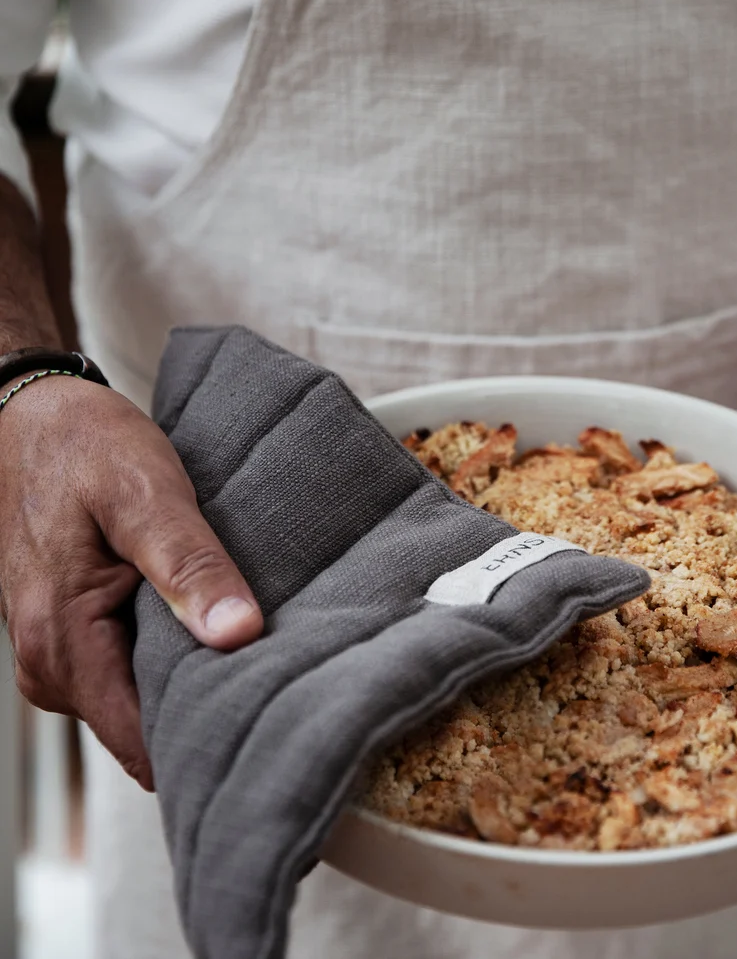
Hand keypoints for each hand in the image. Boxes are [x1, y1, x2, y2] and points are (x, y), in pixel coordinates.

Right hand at [0, 378, 263, 789]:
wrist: (31, 417)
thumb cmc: (83, 446)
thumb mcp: (146, 493)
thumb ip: (190, 566)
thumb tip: (239, 634)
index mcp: (61, 641)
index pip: (143, 745)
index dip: (208, 740)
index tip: (270, 719)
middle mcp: (50, 665)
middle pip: (145, 731)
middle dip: (207, 711)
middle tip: (278, 677)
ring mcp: (56, 655)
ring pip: (140, 705)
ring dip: (191, 680)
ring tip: (247, 642)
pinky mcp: (70, 638)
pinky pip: (129, 673)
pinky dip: (171, 655)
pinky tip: (207, 624)